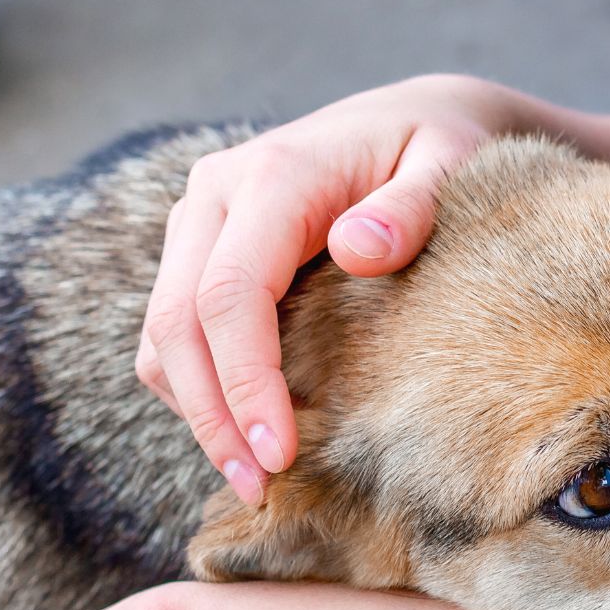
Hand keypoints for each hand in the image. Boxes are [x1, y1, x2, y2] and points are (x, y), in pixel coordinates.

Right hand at [137, 74, 519, 504]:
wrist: (412, 120)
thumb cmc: (439, 149)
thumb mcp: (448, 164)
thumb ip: (411, 206)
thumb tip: (359, 249)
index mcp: (274, 175)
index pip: (229, 295)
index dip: (246, 383)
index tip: (280, 454)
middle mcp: (215, 194)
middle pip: (177, 324)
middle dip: (212, 417)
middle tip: (260, 488)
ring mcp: (199, 224)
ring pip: (161, 335)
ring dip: (196, 412)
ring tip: (254, 477)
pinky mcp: (198, 253)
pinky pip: (172, 334)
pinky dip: (198, 389)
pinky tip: (248, 432)